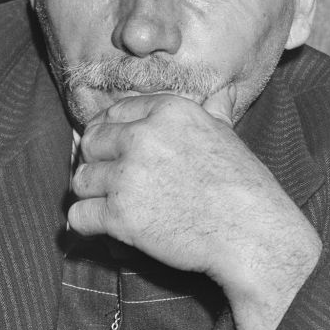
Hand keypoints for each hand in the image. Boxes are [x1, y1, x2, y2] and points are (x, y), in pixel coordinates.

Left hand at [68, 92, 321, 329]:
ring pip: (80, 180)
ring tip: (114, 207)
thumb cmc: (245, 187)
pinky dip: (86, 225)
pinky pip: (78, 215)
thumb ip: (214, 112)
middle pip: (91, 143)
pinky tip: (105, 228)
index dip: (111, 134)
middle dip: (98, 163)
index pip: (114, 112)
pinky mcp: (120, 216)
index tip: (118, 153)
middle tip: (113, 183)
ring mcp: (128, 177)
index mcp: (168, 111)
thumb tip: (224, 94)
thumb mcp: (229, 136)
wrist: (252, 234)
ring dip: (93, 196)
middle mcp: (143, 137)